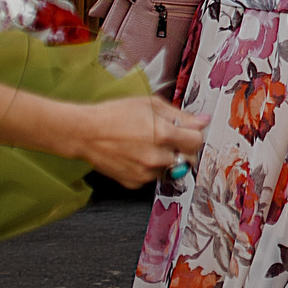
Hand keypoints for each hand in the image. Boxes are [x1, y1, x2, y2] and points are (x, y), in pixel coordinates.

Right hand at [78, 95, 207, 188]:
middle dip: (184, 148)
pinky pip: (153, 176)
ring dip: (167, 159)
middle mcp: (156, 157)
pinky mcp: (134, 182)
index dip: (195, 134)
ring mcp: (144, 172)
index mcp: (163, 135)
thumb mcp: (151, 105)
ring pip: (171, 168)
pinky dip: (152, 167)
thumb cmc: (115, 114)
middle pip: (187, 158)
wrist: (85, 133)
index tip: (189, 131)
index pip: (197, 142)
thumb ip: (180, 115)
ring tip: (149, 145)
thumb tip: (202, 121)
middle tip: (170, 138)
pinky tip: (138, 154)